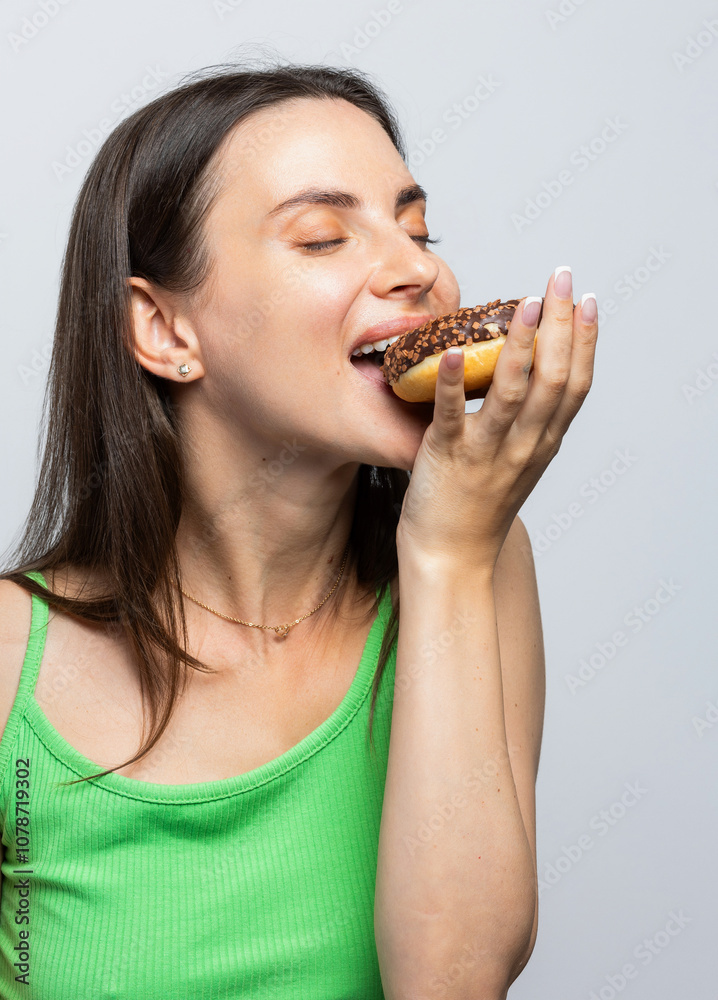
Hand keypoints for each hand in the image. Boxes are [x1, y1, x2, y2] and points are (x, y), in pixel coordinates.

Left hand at [395, 267, 597, 570]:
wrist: (452, 557)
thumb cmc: (479, 506)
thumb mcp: (518, 460)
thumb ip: (526, 422)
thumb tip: (525, 370)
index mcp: (544, 443)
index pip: (576, 385)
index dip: (585, 341)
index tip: (588, 301)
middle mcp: (525, 445)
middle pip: (554, 379)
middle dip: (560, 324)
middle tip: (560, 278)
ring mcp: (488, 452)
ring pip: (513, 393)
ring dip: (520, 344)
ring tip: (524, 303)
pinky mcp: (448, 457)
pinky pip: (451, 416)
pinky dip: (453, 382)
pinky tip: (452, 350)